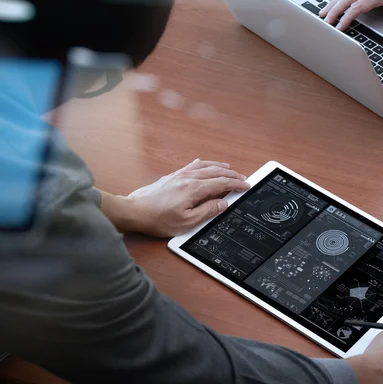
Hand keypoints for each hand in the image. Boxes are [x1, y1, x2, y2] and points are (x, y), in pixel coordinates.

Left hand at [102, 159, 249, 236]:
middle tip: (242, 178)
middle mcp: (188, 178)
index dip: (236, 185)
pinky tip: (202, 163)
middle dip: (231, 175)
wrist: (134, 211)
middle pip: (215, 173)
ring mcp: (179, 175)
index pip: (221, 184)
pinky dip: (202, 164)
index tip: (245, 186)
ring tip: (228, 168)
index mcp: (194, 189)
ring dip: (218, 167)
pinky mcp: (171, 176)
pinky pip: (191, 165)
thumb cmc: (157, 219)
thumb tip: (222, 204)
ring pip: (204, 166)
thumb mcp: (187, 222)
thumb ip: (207, 211)